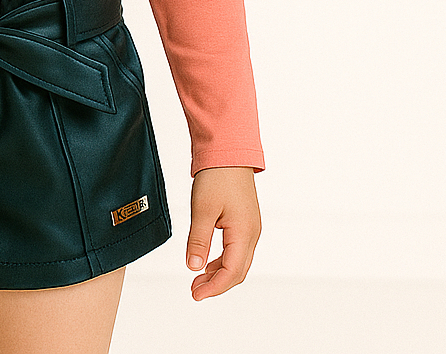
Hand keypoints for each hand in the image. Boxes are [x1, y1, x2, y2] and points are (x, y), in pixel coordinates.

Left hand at [185, 166, 260, 300]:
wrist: (228, 151)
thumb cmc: (217, 176)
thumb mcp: (203, 209)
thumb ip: (199, 240)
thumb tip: (194, 267)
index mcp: (244, 233)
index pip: (231, 272)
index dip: (213, 287)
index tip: (195, 294)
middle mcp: (252, 233)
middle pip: (237, 271)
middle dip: (217, 284)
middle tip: (194, 290)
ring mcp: (250, 227)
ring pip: (237, 261)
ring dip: (219, 273)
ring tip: (198, 277)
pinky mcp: (244, 221)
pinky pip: (236, 249)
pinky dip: (222, 260)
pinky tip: (207, 260)